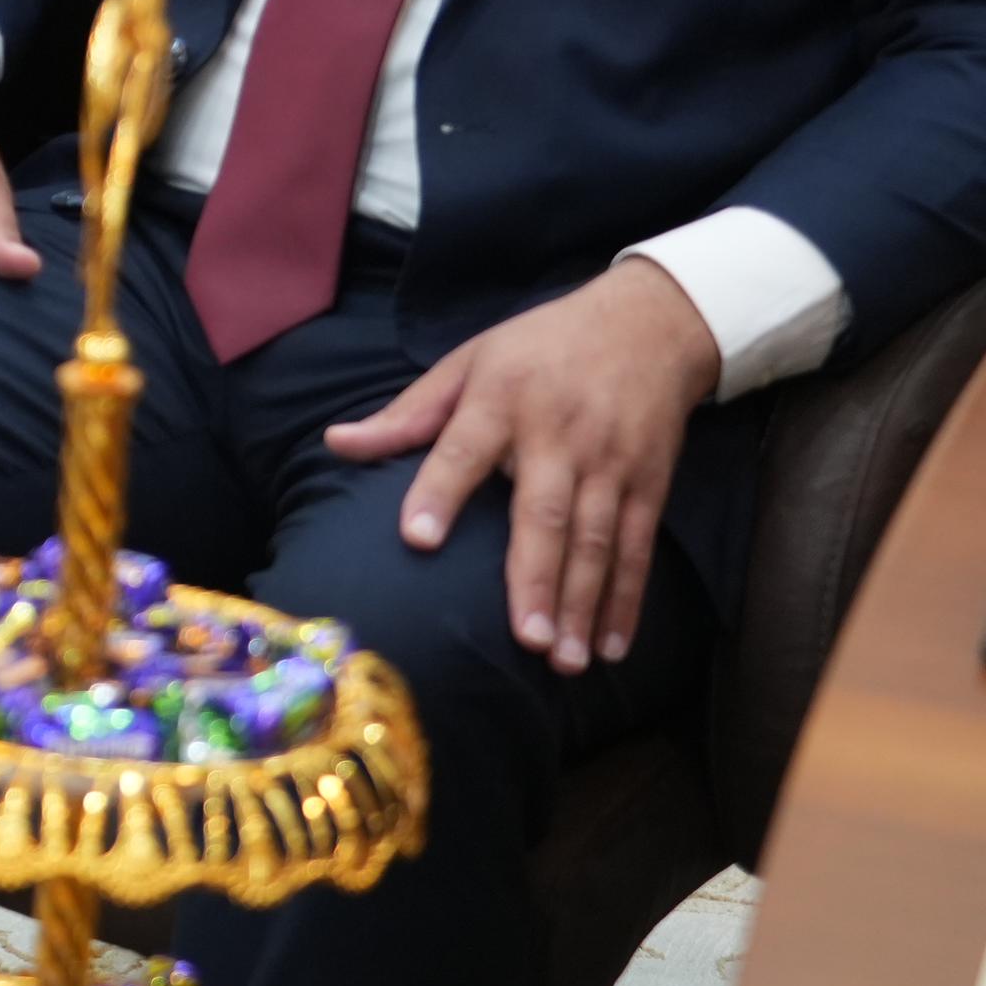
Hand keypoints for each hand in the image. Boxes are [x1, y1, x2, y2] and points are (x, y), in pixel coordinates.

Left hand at [324, 256, 720, 673]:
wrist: (646, 325)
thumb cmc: (539, 348)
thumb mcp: (469, 362)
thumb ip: (407, 413)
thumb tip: (336, 442)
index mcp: (501, 400)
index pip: (463, 448)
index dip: (440, 491)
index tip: (416, 538)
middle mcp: (558, 434)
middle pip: (544, 512)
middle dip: (535, 578)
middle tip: (524, 639)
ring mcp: (610, 462)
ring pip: (596, 541)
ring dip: (581, 604)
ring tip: (563, 661)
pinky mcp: (649, 482)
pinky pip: (637, 548)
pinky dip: (626, 599)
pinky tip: (611, 646)